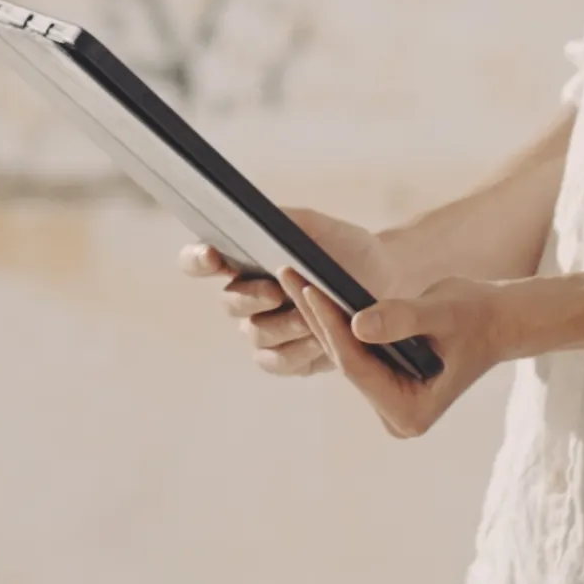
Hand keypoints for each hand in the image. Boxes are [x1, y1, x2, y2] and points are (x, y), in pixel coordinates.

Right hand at [178, 207, 405, 376]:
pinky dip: (298, 351)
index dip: (197, 259)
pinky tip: (320, 341)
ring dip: (283, 326)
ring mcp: (264, 331)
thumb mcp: (316, 227)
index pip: (199, 261)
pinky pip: (278, 362)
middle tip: (276, 291)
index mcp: (243, 262)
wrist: (386, 279)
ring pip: (256, 335)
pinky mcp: (286, 359)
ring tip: (311, 318)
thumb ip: (282, 221)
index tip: (213, 255)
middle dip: (252, 297)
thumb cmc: (344, 248)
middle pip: (230, 304)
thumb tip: (251, 220)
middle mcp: (246, 298)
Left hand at [286, 271, 514, 437]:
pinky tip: (317, 294)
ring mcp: (390, 404)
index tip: (310, 290)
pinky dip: (339, 324)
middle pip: (345, 363)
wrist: (502, 320)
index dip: (332, 327)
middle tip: (290, 276)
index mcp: (410, 411)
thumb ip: (402, 319)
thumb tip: (356, 324)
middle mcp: (396, 416)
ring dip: (323, 318)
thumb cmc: (479, 315)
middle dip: (318, 319)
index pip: (358, 367)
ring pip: (346, 357)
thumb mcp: (443, 312)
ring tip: (295, 280)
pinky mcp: (387, 387)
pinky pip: (356, 354)